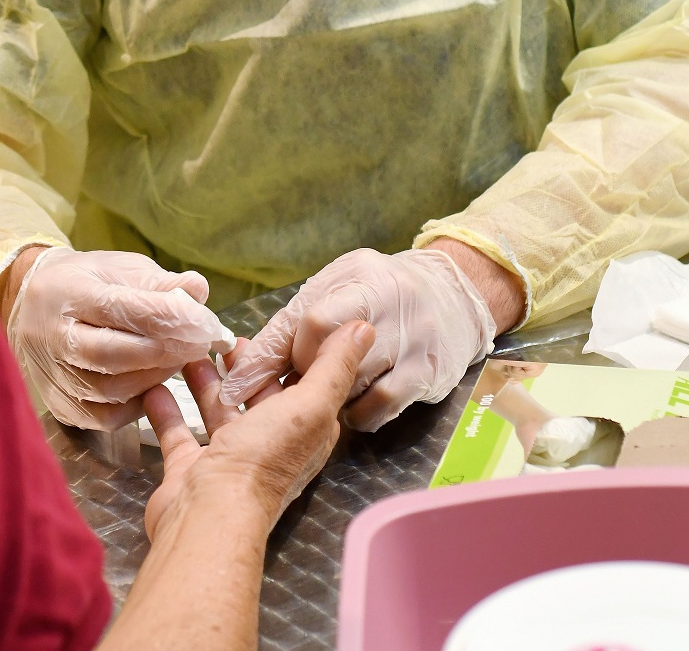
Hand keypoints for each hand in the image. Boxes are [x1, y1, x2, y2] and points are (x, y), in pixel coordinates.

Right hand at [4, 246, 228, 430]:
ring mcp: (53, 375)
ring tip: (179, 359)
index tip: (206, 322)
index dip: (169, 317)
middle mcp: (52, 337)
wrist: (33, 306)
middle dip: (166, 350)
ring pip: (110, 390)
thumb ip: (158, 282)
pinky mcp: (60, 405)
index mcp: (66, 292)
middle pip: (112, 353)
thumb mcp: (120, 268)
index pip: (120, 308)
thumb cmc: (86, 282)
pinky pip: (105, 416)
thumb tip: (198, 292)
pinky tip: (153, 382)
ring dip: (155, 377)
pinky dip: (137, 404)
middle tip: (200, 344)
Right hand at [142, 322, 374, 541]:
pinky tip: (155, 385)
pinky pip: (179, 431)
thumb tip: (364, 328)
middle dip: (248, 366)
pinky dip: (168, 408)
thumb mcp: (308, 406)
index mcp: (305, 432)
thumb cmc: (263, 460)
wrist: (208, 514)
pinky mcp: (193, 467)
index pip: (305, 385)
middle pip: (261, 396)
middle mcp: (271, 445)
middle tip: (228, 337)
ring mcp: (230, 458)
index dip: (295, 355)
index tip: (280, 324)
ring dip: (207, 382)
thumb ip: (333, 367)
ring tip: (191, 351)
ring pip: (220, 410)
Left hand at [219, 247, 496, 430]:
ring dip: (329, 395)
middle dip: (300, 373)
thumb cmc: (377, 295)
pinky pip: (382, 403)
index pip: (304, 320)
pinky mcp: (428, 370)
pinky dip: (360, 412)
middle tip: (290, 385)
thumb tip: (242, 367)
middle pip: (327, 348)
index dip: (266, 357)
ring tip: (320, 395)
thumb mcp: (335, 290)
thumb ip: (293, 324)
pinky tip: (352, 408)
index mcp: (355, 275)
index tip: (236, 387)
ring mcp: (412, 336)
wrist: (452, 296)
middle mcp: (388, 300)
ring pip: (353, 380)